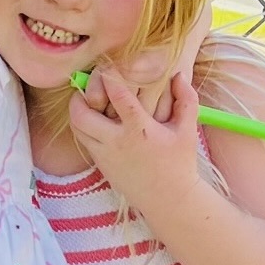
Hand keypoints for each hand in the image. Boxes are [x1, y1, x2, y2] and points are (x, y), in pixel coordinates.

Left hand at [69, 70, 201, 212]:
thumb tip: (178, 74)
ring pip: (77, 127)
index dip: (109, 77)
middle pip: (83, 114)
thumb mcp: (187, 131)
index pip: (118, 97)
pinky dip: (82, 125)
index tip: (107, 65)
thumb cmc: (179, 163)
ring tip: (87, 99)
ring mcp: (105, 154)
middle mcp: (117, 141)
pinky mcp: (100, 163)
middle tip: (88, 85)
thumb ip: (185, 100)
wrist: (169, 200)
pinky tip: (93, 117)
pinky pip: (82, 139)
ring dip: (77, 110)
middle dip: (80, 95)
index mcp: (140, 130)